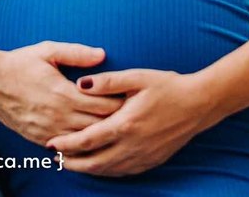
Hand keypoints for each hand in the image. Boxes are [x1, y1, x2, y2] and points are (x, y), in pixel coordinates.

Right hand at [0, 42, 123, 145]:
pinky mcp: (40, 139)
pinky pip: (68, 148)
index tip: (129, 96)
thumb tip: (103, 54)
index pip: (105, 104)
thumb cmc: (21, 63)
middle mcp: (59, 116)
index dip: (121, 101)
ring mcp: (50, 131)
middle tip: (128, 112)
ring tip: (112, 124)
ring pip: (86, 140)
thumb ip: (77, 53)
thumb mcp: (48, 50)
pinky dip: (82, 143)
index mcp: (64, 94)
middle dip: (116, 119)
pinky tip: (90, 136)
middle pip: (100, 125)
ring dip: (100, 133)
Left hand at [46, 69, 221, 176]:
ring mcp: (143, 156)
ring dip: (87, 169)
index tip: (51, 144)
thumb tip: (80, 84)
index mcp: (125, 124)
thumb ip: (107, 81)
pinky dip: (106, 171)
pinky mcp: (151, 161)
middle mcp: (132, 145)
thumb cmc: (166, 86)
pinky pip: (123, 172)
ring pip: (108, 170)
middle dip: (71, 162)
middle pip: (94, 162)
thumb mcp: (136, 77)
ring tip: (70, 163)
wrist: (198, 104)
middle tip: (54, 159)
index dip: (66, 144)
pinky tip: (98, 166)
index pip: (88, 140)